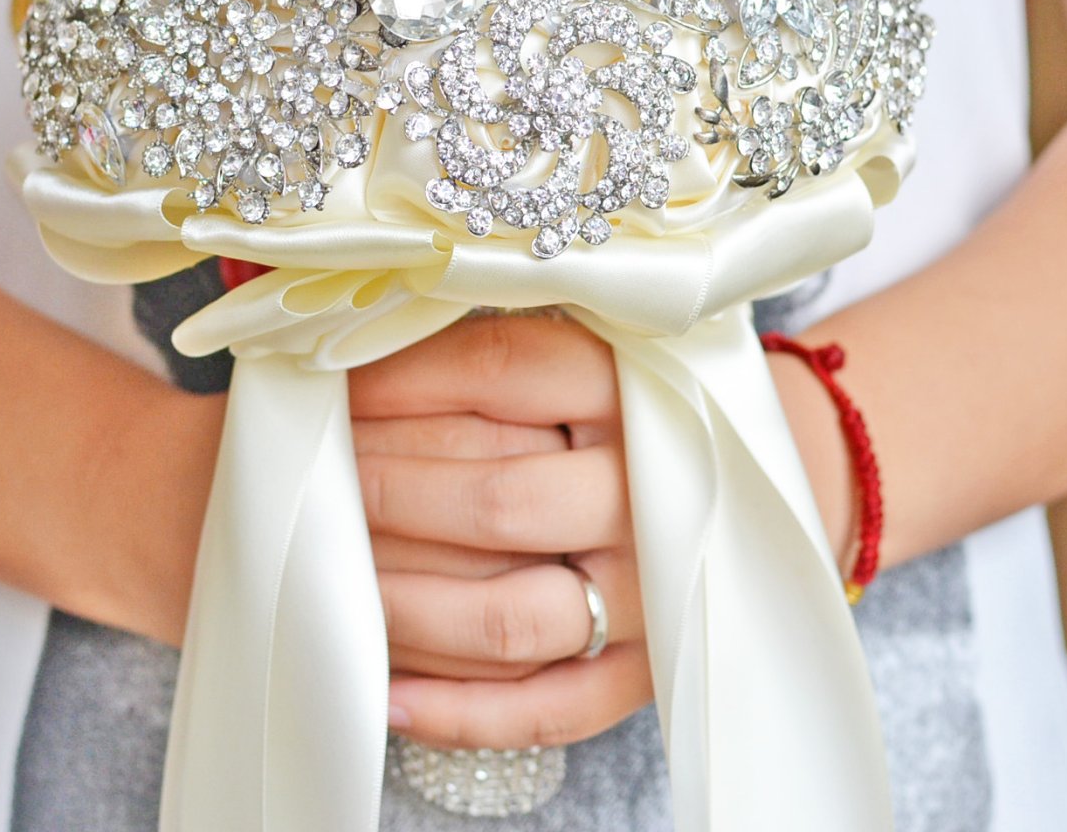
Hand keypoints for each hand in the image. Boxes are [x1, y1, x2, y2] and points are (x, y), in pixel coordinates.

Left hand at [349, 313, 652, 748]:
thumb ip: (484, 357)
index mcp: (631, 392)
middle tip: (322, 483)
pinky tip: (384, 694)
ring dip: (399, 606)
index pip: (498, 373)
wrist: (744, 479)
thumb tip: (351, 356)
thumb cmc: (626, 412)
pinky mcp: (645, 671)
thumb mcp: (577, 355)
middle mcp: (647, 495)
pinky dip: (455, 712)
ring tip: (330, 581)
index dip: (400, 383)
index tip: (336, 391)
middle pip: (494, 503)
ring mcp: (650, 594)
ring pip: (502, 620)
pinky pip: (543, 710)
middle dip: (384, 495)